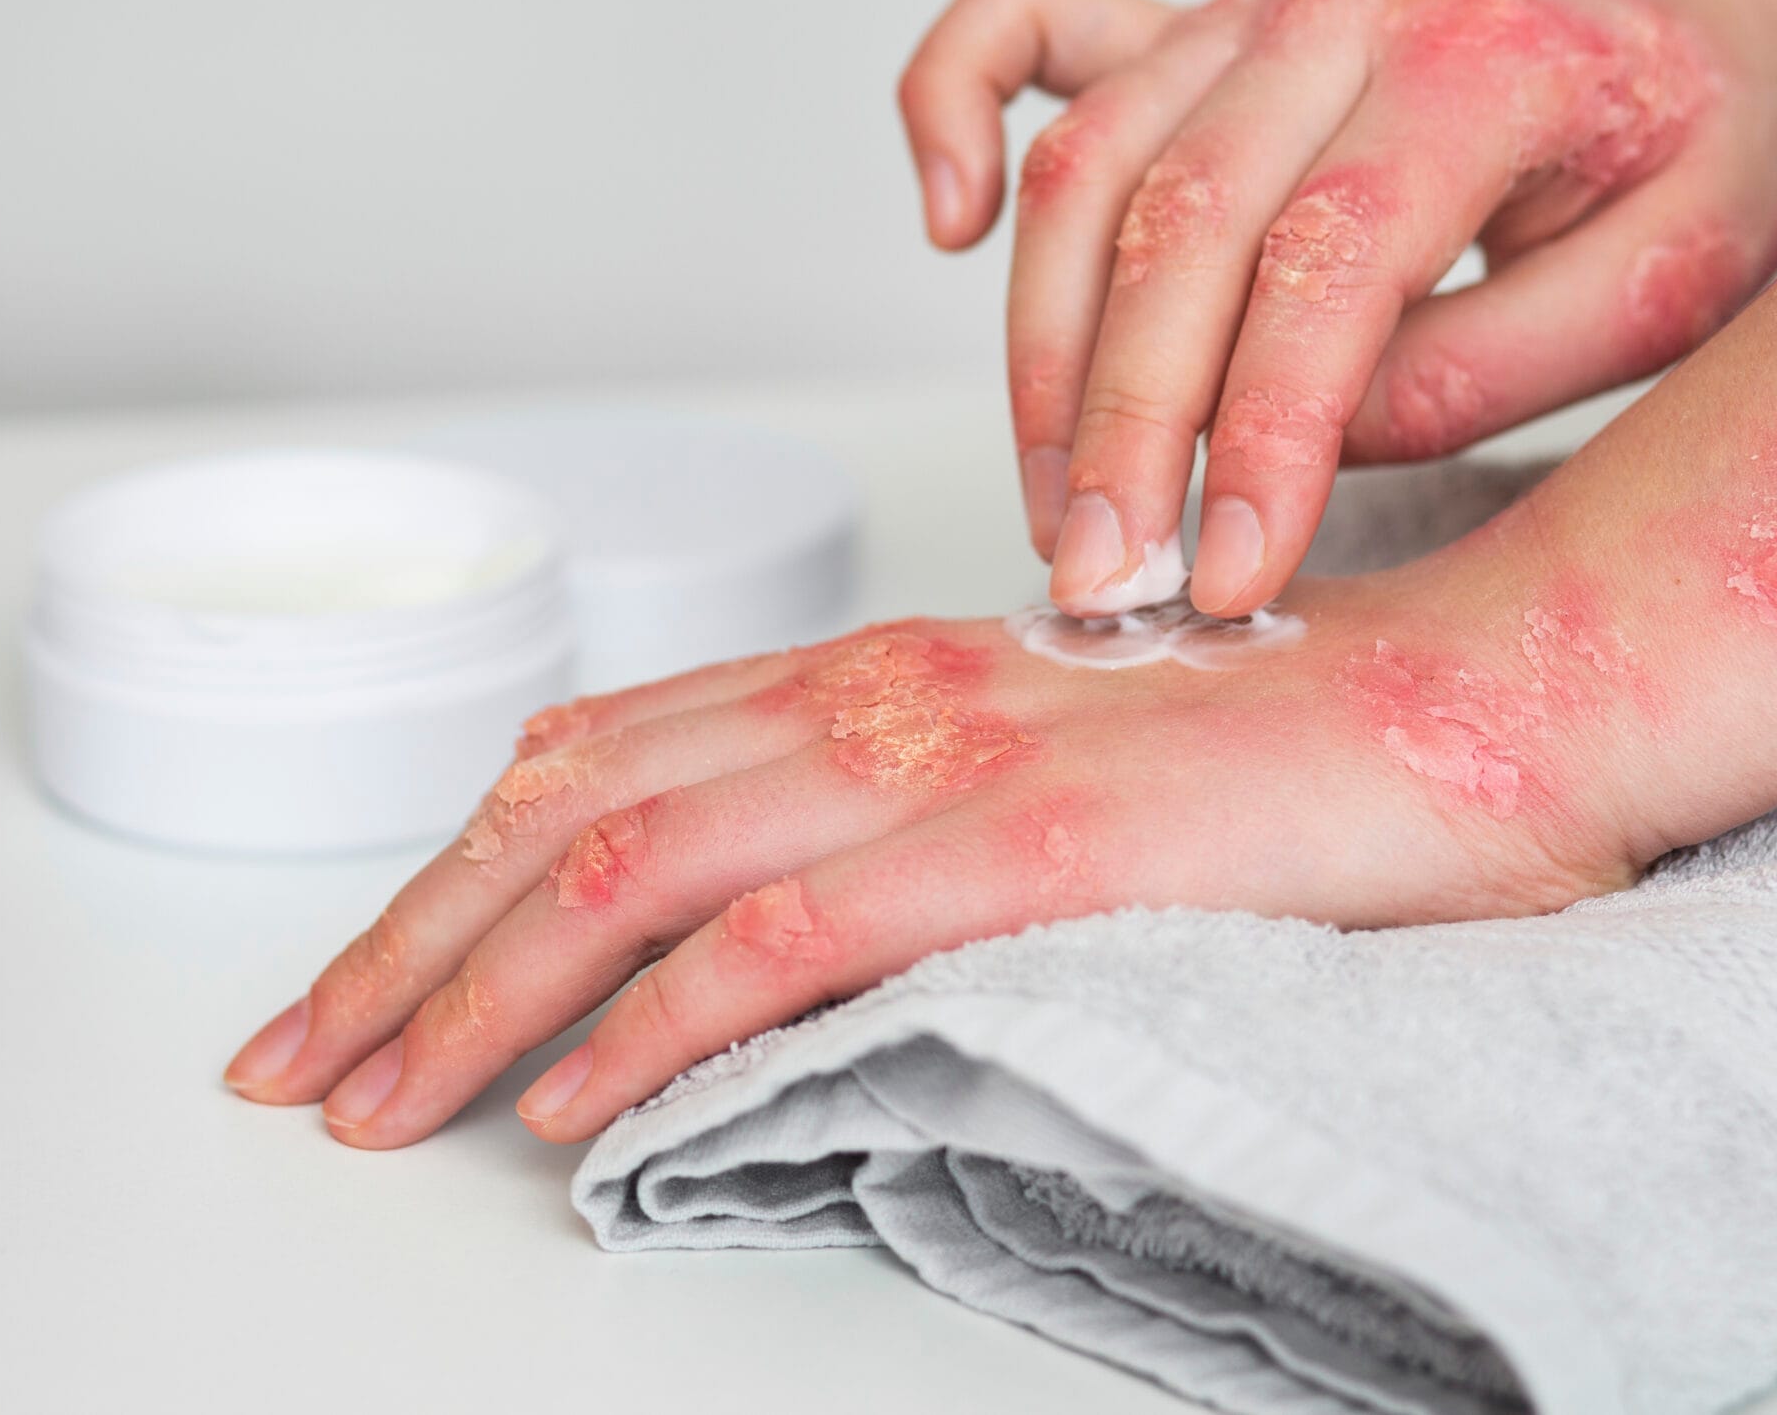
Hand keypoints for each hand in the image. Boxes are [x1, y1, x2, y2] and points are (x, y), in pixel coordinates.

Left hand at [222, 555, 1648, 1149]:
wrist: (1480, 706)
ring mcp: (944, 760)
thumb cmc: (1290, 754)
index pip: (606, 753)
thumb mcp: (1061, 760)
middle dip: (408, 937)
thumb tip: (787, 914)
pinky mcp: (1023, 846)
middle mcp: (879, 692)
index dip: (460, 862)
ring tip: (375, 1100)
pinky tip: (575, 1106)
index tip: (368, 966)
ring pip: (634, 865)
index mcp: (882, 670)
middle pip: (570, 806)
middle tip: (296, 1054)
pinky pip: (781, 938)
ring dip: (478, 990)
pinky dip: (654, 1023)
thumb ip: (919, 807)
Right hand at [897, 0, 1776, 616]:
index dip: (1265, 437)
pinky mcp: (1187, 26)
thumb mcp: (1679, 280)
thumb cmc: (1689, 146)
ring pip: (1085, 167)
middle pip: (1176, 218)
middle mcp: (1340, 6)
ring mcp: (1247, 6)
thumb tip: (1311, 441)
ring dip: (1045, 354)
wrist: (1680, 9)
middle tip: (1105, 584)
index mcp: (1481, 55)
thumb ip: (1494, 362)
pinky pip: (1022, 23)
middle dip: (1125, 429)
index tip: (1231, 578)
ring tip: (1059, 511)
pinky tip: (948, 224)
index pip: (1330, 258)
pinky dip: (952, 102)